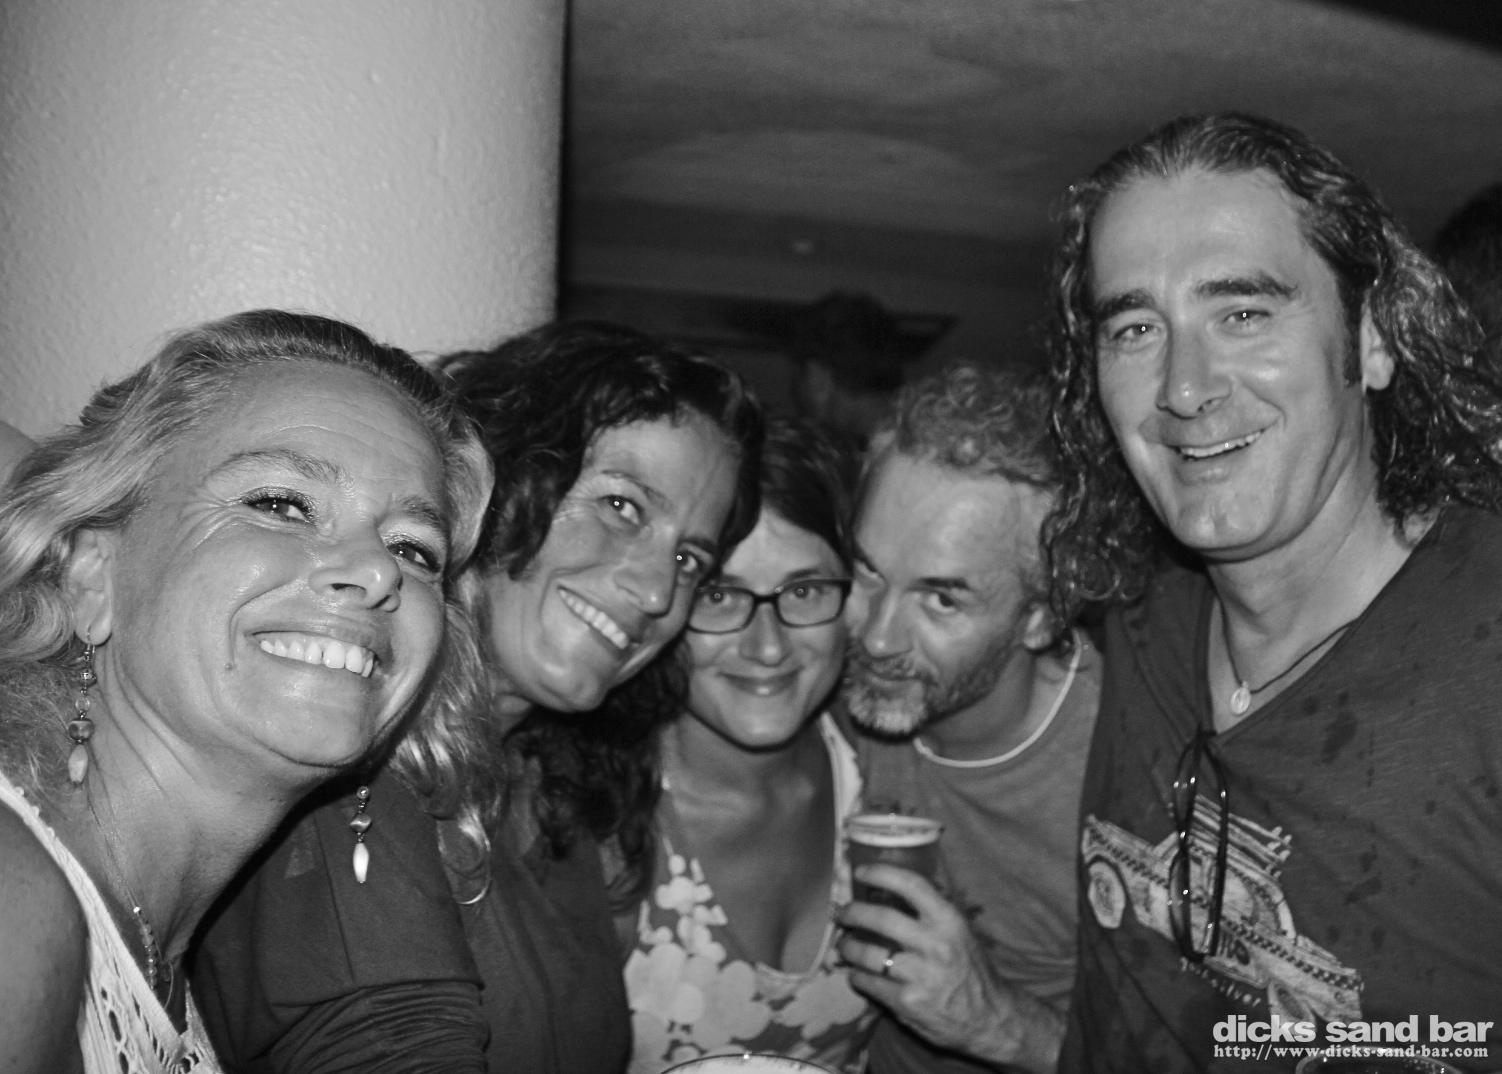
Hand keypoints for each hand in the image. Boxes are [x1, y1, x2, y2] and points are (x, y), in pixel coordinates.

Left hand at [835, 863, 1061, 1072]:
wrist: (991, 1019)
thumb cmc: (972, 970)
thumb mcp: (961, 933)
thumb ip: (934, 911)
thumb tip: (898, 884)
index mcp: (949, 922)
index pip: (912, 885)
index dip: (881, 873)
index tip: (861, 872)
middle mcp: (935, 945)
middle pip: (881, 918)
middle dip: (853, 912)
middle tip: (842, 912)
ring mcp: (920, 976)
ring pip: (868, 954)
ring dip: (849, 946)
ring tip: (844, 945)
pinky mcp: (907, 1003)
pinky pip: (870, 983)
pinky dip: (857, 976)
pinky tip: (857, 973)